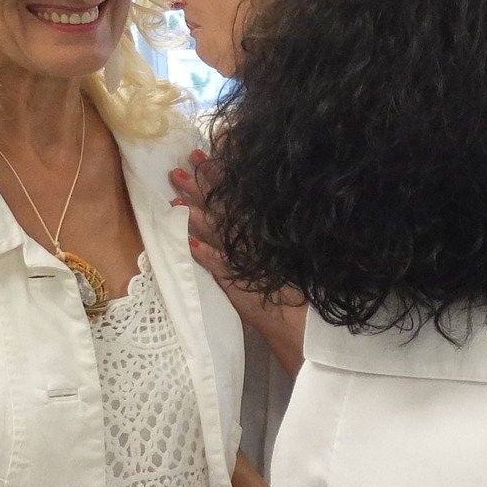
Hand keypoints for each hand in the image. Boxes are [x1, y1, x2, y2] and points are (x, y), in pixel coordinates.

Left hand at [172, 149, 307, 372]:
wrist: (311, 332)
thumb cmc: (308, 295)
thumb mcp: (295, 255)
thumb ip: (274, 232)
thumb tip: (253, 209)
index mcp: (271, 232)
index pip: (243, 198)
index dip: (223, 176)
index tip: (206, 154)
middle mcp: (262, 243)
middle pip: (229, 211)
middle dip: (204, 188)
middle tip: (180, 168)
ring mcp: (253, 263)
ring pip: (222, 234)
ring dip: (197, 217)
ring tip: (175, 200)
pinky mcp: (246, 287)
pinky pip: (223, 269)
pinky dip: (205, 255)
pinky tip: (187, 243)